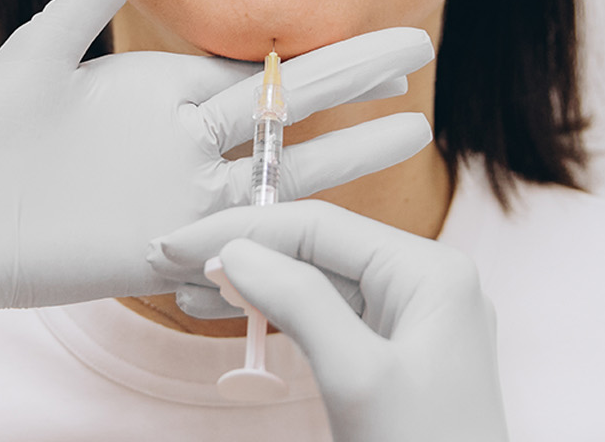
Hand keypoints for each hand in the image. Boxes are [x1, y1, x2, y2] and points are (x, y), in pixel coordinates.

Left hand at [0, 0, 435, 440]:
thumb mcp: (36, 55)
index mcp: (161, 88)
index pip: (256, 65)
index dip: (317, 45)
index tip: (367, 18)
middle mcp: (183, 141)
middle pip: (286, 110)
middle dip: (354, 78)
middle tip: (421, 48)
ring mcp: (180, 197)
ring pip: (281, 172)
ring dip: (350, 152)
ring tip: (418, 126)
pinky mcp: (165, 250)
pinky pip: (238, 235)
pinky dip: (288, 225)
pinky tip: (344, 211)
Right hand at [151, 200, 511, 441]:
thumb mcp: (356, 377)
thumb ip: (299, 303)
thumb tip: (236, 251)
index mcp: (432, 273)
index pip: (321, 227)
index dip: (244, 230)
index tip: (177, 246)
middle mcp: (430, 285)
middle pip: (320, 249)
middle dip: (246, 254)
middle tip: (172, 263)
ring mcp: (417, 323)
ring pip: (322, 283)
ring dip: (256, 284)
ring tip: (191, 290)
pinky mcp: (400, 358)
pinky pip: (334, 319)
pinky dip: (283, 315)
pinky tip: (238, 313)